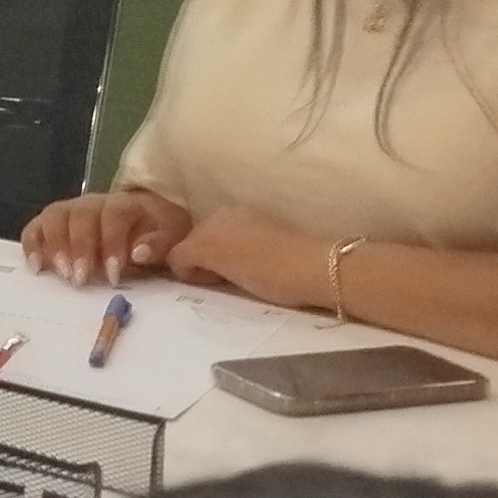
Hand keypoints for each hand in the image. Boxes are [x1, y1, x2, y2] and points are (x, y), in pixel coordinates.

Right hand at [19, 185, 190, 281]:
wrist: (147, 216)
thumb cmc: (157, 231)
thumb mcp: (171, 236)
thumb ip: (159, 244)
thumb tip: (138, 253)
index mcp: (124, 204)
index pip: (113, 216)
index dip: (111, 244)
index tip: (113, 275)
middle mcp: (93, 202)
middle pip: (77, 215)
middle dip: (77, 248)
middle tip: (80, 279)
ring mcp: (71, 210)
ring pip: (53, 217)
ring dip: (53, 246)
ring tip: (60, 274)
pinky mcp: (55, 222)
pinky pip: (36, 226)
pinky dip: (32, 245)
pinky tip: (36, 267)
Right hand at [166, 208, 321, 307]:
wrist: (318, 269)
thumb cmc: (266, 272)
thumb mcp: (217, 268)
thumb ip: (187, 261)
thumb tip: (180, 265)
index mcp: (209, 220)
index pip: (178, 248)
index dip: (185, 271)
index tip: (201, 285)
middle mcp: (225, 213)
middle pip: (197, 240)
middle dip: (201, 260)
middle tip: (217, 282)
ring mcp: (249, 217)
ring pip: (219, 240)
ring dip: (220, 257)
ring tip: (237, 277)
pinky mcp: (269, 226)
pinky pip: (240, 240)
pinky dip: (238, 253)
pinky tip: (255, 268)